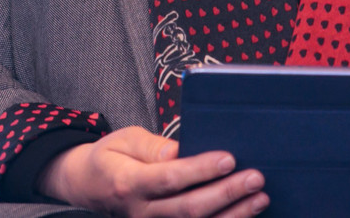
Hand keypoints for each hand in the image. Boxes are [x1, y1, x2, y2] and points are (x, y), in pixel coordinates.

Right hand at [37, 125, 267, 216]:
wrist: (89, 186)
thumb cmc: (111, 157)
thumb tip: (182, 150)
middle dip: (226, 193)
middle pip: (189, 209)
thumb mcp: (124, 139)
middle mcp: (141, 212)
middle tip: (255, 177)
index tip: (229, 158)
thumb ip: (153, 147)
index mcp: (129, 183)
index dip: (200, 170)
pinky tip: (245, 215)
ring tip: (260, 198)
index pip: (169, 179)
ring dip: (233, 215)